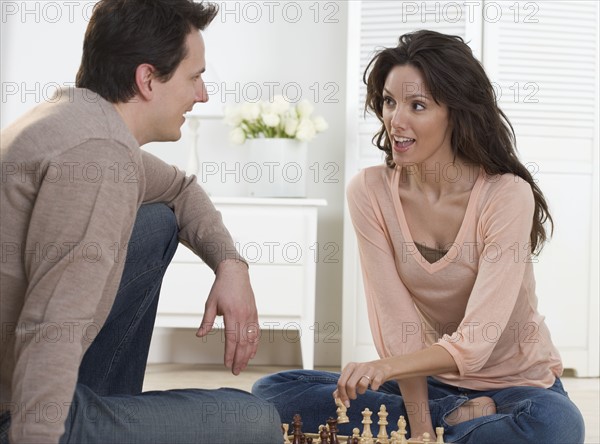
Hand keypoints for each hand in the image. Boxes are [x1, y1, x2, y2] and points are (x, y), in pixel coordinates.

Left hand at [196, 259, 258, 374]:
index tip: (227, 364)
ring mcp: (251, 316)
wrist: (235, 274)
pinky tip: (251, 353)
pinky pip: (256, 333)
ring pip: (252, 339)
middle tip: (235, 372)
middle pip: (243, 342)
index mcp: (232, 314)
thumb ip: (206, 321)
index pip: (232, 338)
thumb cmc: (221, 288)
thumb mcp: (210, 303)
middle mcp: (244, 316)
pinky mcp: (255, 314)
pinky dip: (254, 344)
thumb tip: (199, 335)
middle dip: (239, 359)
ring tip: (243, 366)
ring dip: (248, 355)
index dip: (230, 353)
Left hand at [334, 359, 392, 407]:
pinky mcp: (379, 373)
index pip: (341, 382)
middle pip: (350, 384)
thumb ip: (343, 386)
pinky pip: (375, 384)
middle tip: (354, 398)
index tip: (345, 403)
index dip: (342, 395)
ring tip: (362, 390)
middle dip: (351, 395)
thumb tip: (335, 397)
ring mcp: (370, 369)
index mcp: (350, 367)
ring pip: (362, 384)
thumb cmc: (365, 374)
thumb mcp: (352, 377)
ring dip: (361, 391)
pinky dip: (374, 388)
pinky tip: (373, 387)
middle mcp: (359, 366)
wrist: (382, 367)